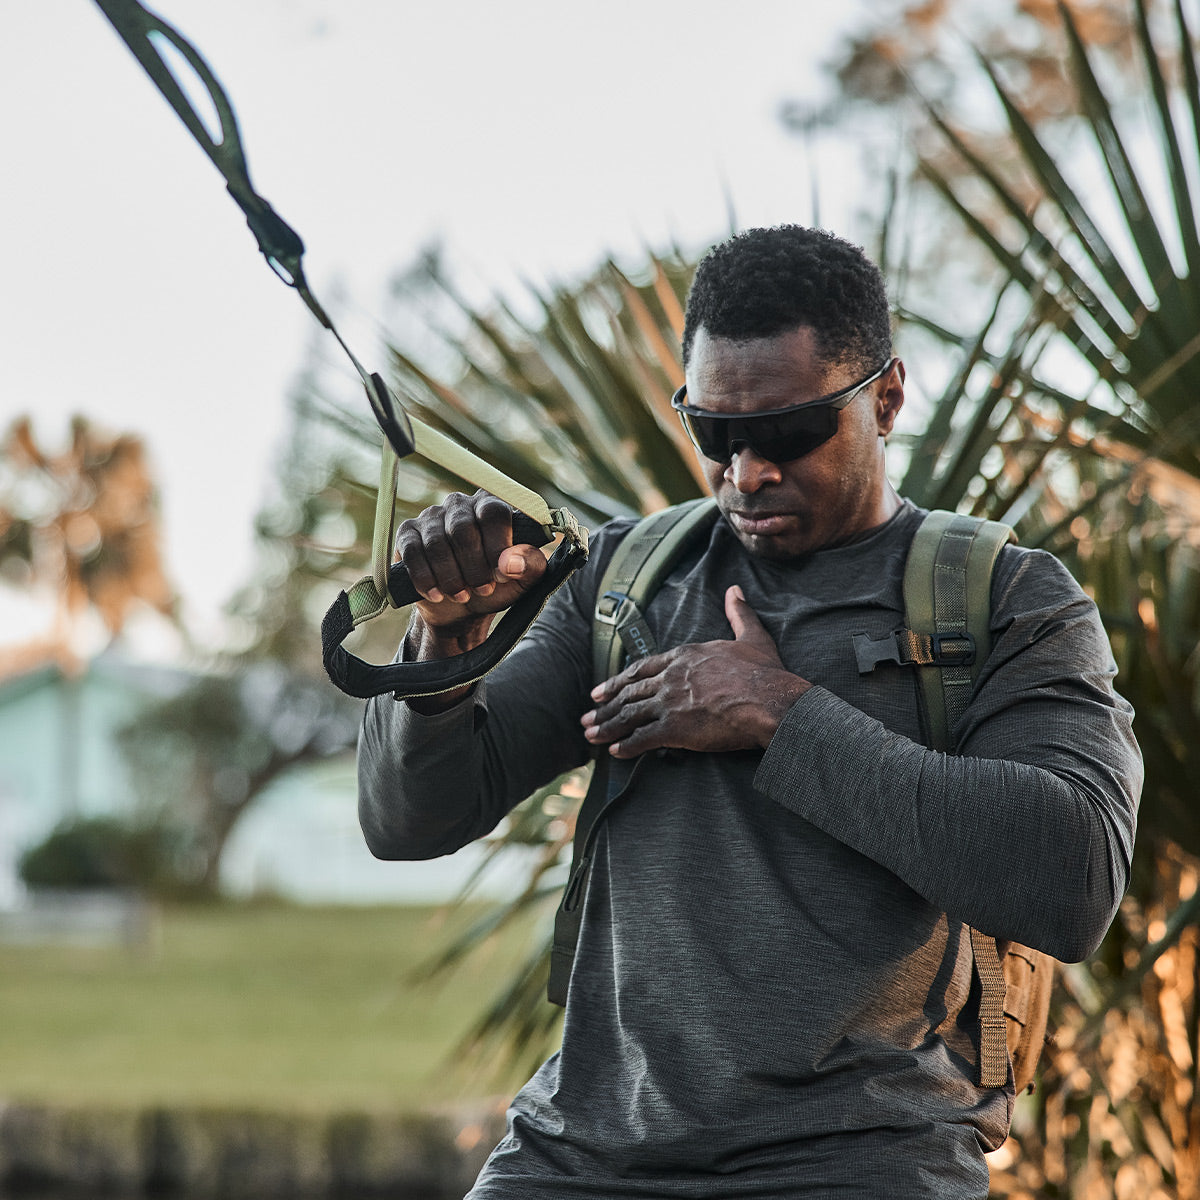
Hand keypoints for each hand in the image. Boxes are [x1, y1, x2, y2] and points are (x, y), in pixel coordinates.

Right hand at [395, 490, 547, 653]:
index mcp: (492, 506)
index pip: (493, 513)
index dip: (497, 545)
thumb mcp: (522, 579)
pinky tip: (437, 594)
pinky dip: (425, 578)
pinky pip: (412, 552)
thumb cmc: (495, 586)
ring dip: (451, 577)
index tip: (500, 575)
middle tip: (482, 589)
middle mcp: (460, 504)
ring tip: (462, 595)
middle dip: (473, 567)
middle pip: (462, 529)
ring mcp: (431, 516)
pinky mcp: (407, 534)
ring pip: (436, 543)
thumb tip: (511, 561)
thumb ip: (530, 564)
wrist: (460, 609)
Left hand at [581, 585, 809, 757]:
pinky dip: (627, 746)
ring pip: (629, 715)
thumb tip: (735, 590)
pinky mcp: (675, 728)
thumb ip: (739, 614)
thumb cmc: (764, 672)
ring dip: (608, 727)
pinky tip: (615, 753)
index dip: (619, 680)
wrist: (770, 700)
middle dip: (606, 705)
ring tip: (591, 736)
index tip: (602, 689)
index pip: (642, 668)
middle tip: (587, 715)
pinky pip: (643, 738)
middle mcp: (670, 678)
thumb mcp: (752, 636)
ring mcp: (669, 703)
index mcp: (684, 657)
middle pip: (629, 693)